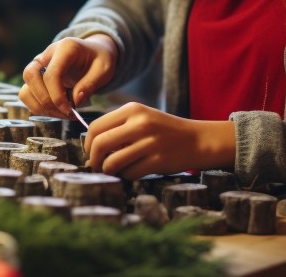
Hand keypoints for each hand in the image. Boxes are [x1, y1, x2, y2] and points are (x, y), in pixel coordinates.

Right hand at [19, 34, 117, 117]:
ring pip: (25, 87)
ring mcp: (39, 65)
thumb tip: (75, 101)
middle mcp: (47, 54)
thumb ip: (90, 84)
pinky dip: (38, 107)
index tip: (70, 110)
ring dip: (40, 106)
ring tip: (62, 114)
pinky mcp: (37, 76)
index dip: (57, 96)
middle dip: (45, 100)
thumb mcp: (104, 69)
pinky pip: (27, 94)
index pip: (51, 74)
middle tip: (65, 112)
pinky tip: (56, 110)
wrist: (95, 51)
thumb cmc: (100, 59)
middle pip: (30, 76)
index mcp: (65, 48)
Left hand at [84, 102, 235, 179]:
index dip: (87, 143)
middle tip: (96, 166)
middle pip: (99, 144)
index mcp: (132, 109)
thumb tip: (90, 145)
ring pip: (112, 162)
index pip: (96, 126)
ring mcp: (149, 142)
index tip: (90, 152)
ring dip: (109, 170)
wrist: (197, 140)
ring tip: (113, 170)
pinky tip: (132, 171)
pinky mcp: (157, 161)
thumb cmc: (164, 130)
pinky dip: (126, 176)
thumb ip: (118, 126)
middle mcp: (140, 123)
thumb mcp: (142, 117)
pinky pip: (129, 173)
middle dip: (93, 159)